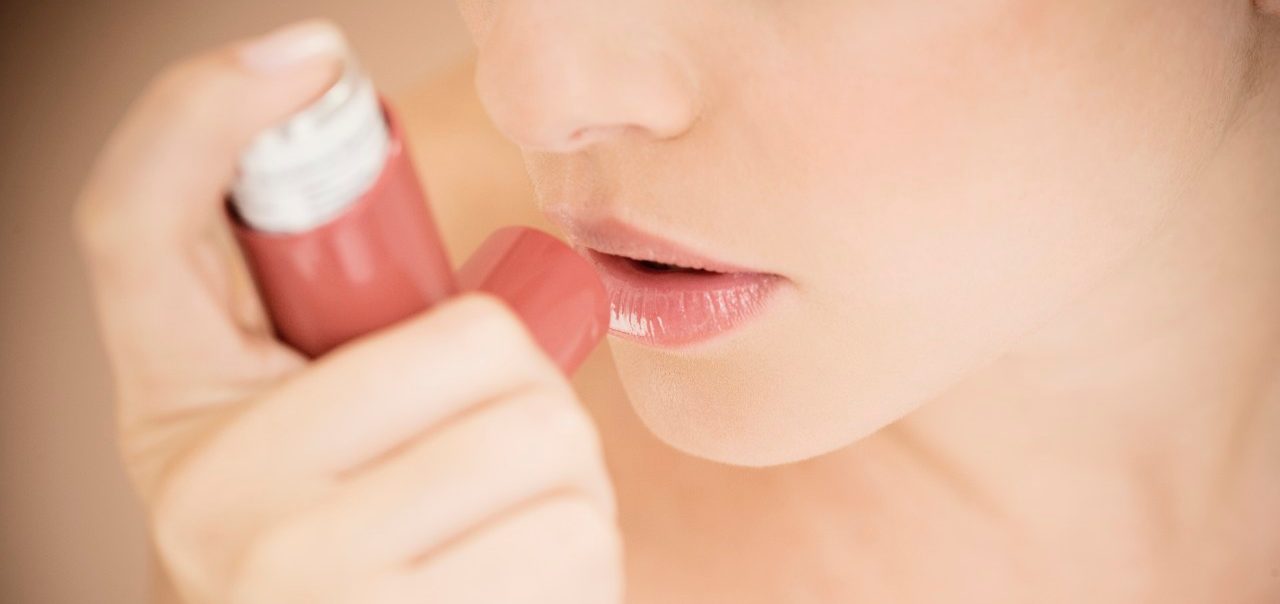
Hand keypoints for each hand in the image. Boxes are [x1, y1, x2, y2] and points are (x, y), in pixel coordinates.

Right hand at [74, 20, 620, 603]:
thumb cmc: (340, 549)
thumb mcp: (293, 442)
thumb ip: (335, 338)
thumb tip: (364, 150)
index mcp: (176, 417)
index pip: (137, 225)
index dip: (201, 112)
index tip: (304, 55)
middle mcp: (214, 499)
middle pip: (476, 343)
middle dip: (526, 380)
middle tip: (497, 429)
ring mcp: (305, 582)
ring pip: (547, 441)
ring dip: (565, 473)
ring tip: (503, 516)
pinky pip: (578, 541)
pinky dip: (582, 551)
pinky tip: (516, 580)